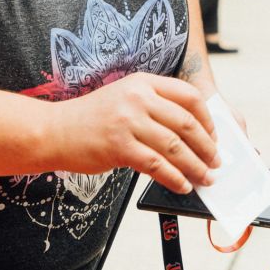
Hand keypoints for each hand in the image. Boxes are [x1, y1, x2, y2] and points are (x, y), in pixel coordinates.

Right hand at [49, 72, 218, 193]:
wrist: (52, 131)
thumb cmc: (92, 119)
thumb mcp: (124, 99)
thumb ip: (155, 108)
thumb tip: (193, 135)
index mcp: (143, 83)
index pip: (189, 96)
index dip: (207, 119)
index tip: (214, 136)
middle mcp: (137, 98)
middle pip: (187, 123)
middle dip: (207, 146)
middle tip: (216, 161)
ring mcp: (128, 122)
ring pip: (175, 147)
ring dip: (196, 166)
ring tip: (205, 177)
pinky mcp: (119, 146)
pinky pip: (157, 165)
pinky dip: (174, 178)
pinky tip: (183, 186)